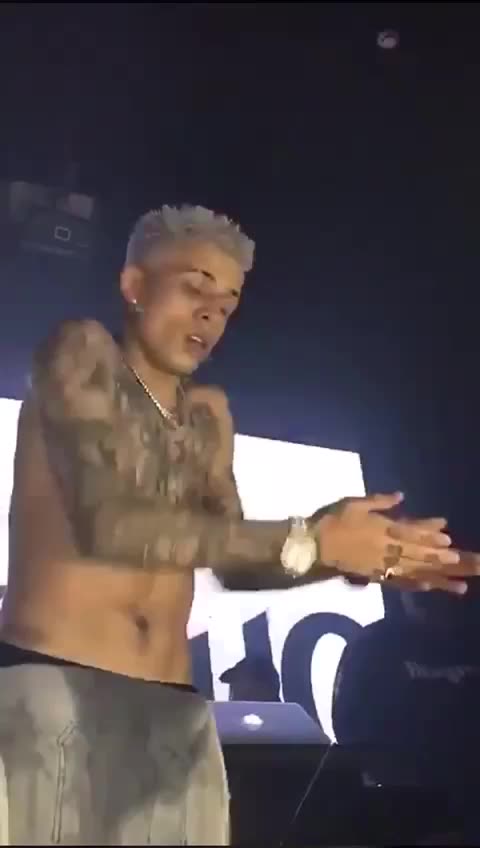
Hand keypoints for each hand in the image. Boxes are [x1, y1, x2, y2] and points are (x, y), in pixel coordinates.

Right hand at [310, 492, 479, 593]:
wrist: (313, 545)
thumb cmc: (332, 521)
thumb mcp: (355, 503)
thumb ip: (379, 501)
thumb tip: (401, 496)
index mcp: (384, 528)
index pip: (413, 531)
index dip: (430, 533)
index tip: (447, 535)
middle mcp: (389, 549)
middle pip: (423, 555)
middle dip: (447, 560)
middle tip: (470, 563)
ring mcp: (384, 565)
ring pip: (417, 572)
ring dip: (440, 579)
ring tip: (462, 586)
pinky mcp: (376, 577)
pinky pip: (399, 583)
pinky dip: (416, 585)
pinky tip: (430, 588)